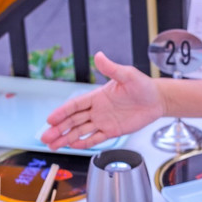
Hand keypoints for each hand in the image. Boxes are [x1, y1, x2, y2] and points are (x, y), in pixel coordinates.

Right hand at [41, 51, 163, 149]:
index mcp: (97, 96)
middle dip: (58, 129)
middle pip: (73, 120)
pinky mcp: (112, 131)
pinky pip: (95, 138)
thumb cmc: (143, 86)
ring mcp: (103, 121)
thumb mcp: (127, 75)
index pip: (74, 105)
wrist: (157, 100)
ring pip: (80, 131)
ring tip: (53, 145)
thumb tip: (99, 56)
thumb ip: (111, 68)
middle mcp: (97, 109)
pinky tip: (73, 145)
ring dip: (66, 138)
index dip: (62, 112)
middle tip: (44, 137)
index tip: (50, 119)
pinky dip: (84, 142)